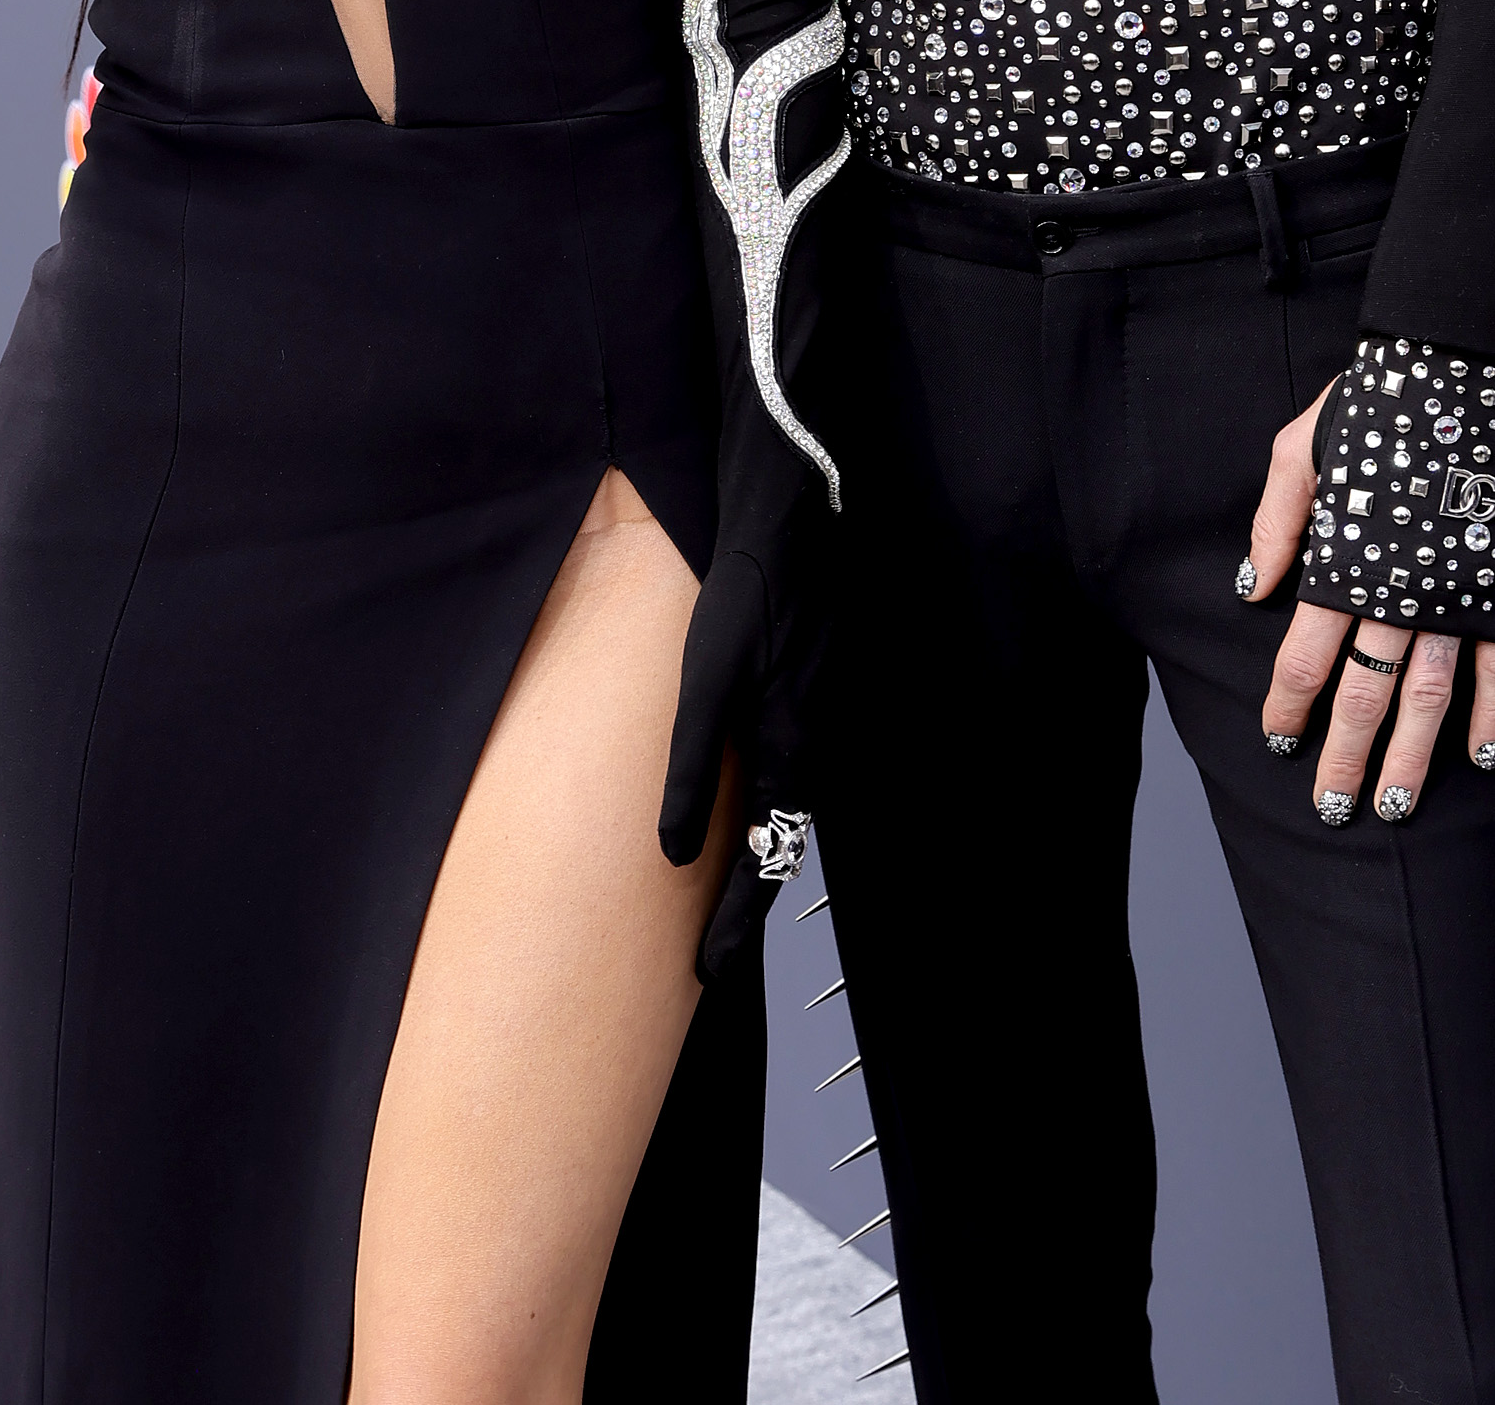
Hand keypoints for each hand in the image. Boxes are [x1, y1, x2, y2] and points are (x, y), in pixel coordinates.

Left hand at [659, 545, 816, 979]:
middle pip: (785, 845)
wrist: (794, 517)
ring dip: (762, 858)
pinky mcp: (814, 694)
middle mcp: (818, 745)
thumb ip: (690, 767)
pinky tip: (745, 809)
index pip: (768, 863)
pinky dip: (771, 811)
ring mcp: (822, 719)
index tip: (710, 977)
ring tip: (721, 902)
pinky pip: (794, 775)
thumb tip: (672, 853)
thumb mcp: (704, 679)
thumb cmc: (745, 592)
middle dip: (748, 903)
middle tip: (710, 956)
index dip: (736, 925)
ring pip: (792, 811)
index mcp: (793, 750)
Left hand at [1241, 380, 1494, 820]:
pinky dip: (1492, 717)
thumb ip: (1275, 525)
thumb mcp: (1296, 450)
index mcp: (1342, 562)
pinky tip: (1479, 756)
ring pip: (1428, 698)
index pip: (1306, 658)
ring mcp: (1454, 595)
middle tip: (1333, 807)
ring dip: (1410, 757)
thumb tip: (1252, 588)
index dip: (1289, 708)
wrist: (1460, 369)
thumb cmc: (1374, 401)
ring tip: (1394, 805)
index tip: (1279, 742)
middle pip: (1364, 695)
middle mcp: (1396, 592)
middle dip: (1345, 758)